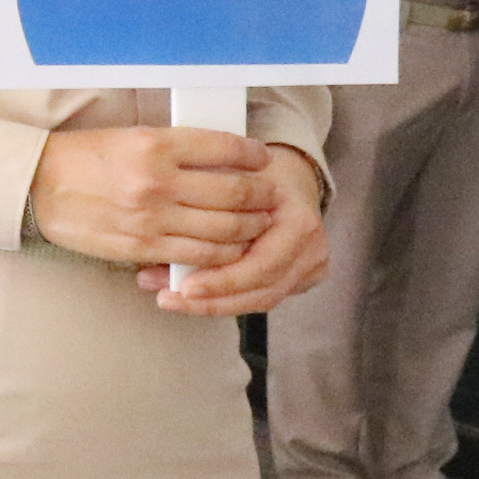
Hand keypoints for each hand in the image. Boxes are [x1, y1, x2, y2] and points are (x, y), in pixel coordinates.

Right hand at [29, 126, 278, 276]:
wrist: (38, 187)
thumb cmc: (84, 158)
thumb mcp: (130, 137)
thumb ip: (176, 149)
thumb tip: (223, 160)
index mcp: (154, 144)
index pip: (224, 148)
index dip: (252, 155)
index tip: (261, 158)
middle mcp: (156, 181)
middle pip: (234, 193)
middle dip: (261, 196)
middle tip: (270, 195)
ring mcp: (151, 219)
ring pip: (224, 230)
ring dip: (250, 227)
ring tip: (258, 222)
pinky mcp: (143, 247)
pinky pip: (199, 256)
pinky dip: (224, 253)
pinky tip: (231, 246)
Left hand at [155, 145, 329, 318]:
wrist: (288, 175)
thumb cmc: (253, 174)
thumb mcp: (232, 178)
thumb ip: (209, 207)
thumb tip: (167, 238)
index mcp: (299, 221)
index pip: (261, 265)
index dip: (223, 281)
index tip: (184, 287)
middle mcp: (312, 247)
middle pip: (262, 291)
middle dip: (212, 301)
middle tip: (168, 299)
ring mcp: (311, 265)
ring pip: (261, 300)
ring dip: (215, 305)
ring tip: (173, 301)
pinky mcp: (304, 277)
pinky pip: (263, 296)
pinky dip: (228, 301)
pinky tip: (193, 299)